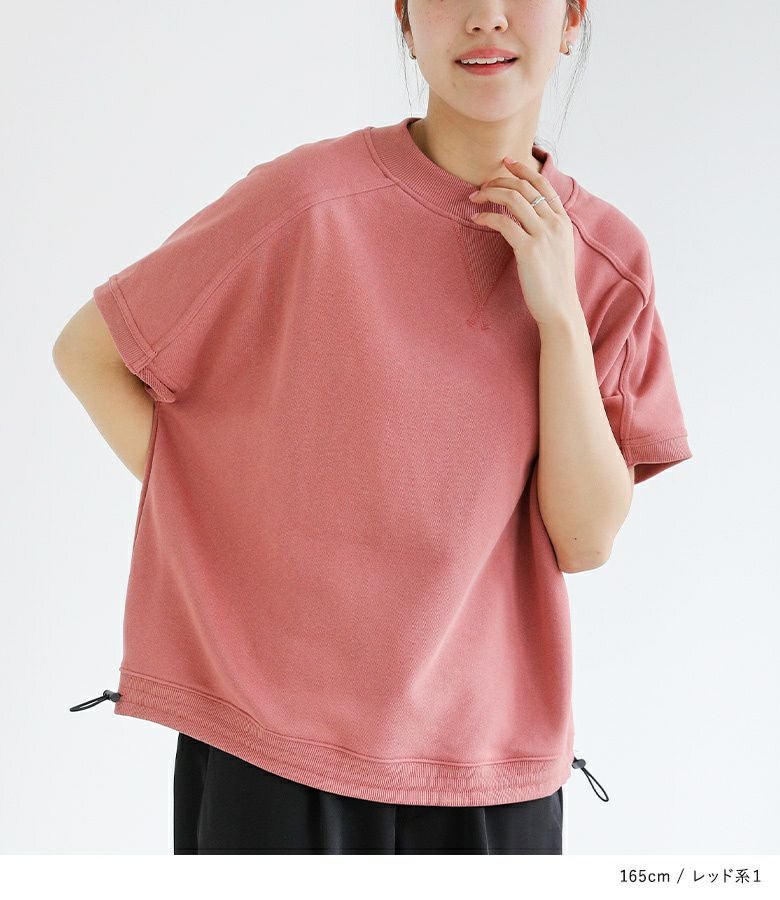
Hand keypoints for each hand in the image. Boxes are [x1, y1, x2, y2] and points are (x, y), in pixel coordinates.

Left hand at [469, 157, 582, 327]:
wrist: (559, 307)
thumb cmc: (553, 282)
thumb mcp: (557, 248)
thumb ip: (547, 229)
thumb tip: (528, 217)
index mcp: (563, 220)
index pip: (543, 184)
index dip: (523, 169)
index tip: (506, 162)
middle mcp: (555, 223)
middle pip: (525, 187)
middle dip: (500, 180)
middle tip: (482, 186)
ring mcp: (543, 235)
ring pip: (514, 199)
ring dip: (490, 194)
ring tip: (475, 198)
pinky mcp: (528, 249)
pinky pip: (503, 222)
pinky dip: (487, 216)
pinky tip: (477, 218)